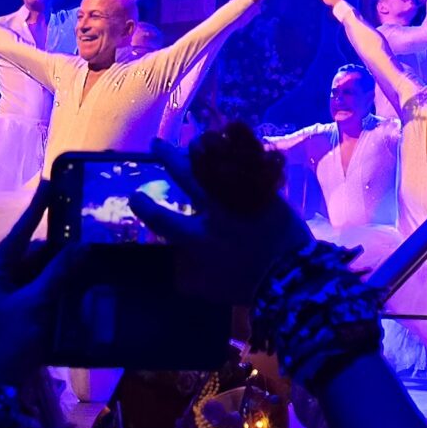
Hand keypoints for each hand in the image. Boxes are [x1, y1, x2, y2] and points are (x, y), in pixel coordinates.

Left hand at [0, 180, 82, 376]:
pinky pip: (53, 291)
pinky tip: (90, 279)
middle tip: (91, 229)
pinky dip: (69, 286)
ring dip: (69, 266)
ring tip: (96, 252)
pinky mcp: (31, 313)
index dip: (36, 208)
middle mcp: (6, 279)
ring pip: (48, 272)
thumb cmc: (6, 342)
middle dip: (64, 245)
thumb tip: (82, 246)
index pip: (20, 233)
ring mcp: (18, 297)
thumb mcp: (33, 305)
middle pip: (39, 253)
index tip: (50, 182)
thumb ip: (57, 274)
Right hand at [130, 138, 312, 304]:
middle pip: (188, 178)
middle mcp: (215, 213)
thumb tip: (177, 274)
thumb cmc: (250, 288)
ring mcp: (241, 198)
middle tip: (156, 143)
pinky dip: (241, 150)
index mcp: (198, 240)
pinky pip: (249, 163)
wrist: (292, 275)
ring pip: (218, 164)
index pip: (163, 221)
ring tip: (196, 140)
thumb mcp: (212, 287)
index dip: (146, 207)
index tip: (135, 196)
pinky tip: (234, 139)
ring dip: (204, 149)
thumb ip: (191, 278)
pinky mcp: (265, 191)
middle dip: (169, 158)